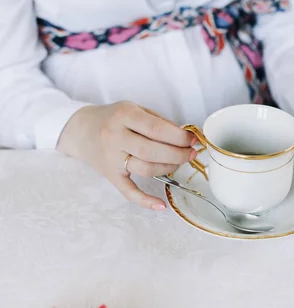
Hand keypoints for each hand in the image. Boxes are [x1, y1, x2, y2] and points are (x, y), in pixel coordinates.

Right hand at [57, 102, 196, 209]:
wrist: (80, 129)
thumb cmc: (113, 118)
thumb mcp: (135, 109)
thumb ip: (158, 121)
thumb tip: (185, 137)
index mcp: (124, 115)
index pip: (157, 129)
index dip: (179, 136)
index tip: (193, 140)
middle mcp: (115, 137)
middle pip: (152, 151)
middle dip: (178, 154)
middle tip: (191, 153)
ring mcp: (111, 158)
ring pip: (146, 169)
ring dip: (169, 168)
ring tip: (179, 162)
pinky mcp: (110, 175)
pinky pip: (128, 192)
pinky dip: (144, 201)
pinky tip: (161, 205)